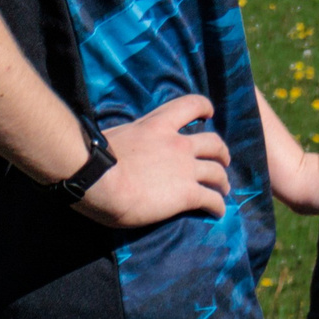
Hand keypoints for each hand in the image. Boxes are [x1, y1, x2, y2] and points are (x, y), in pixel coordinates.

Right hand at [75, 94, 233, 228]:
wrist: (98, 178)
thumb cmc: (95, 158)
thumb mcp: (117, 135)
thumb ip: (132, 138)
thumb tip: (123, 145)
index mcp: (158, 124)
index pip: (190, 105)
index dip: (204, 108)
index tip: (209, 115)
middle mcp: (178, 144)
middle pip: (213, 143)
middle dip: (221, 152)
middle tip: (223, 161)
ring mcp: (185, 169)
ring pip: (217, 172)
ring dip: (223, 181)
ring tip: (223, 190)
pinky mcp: (187, 194)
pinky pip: (211, 199)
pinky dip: (218, 206)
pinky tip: (218, 213)